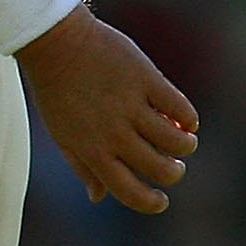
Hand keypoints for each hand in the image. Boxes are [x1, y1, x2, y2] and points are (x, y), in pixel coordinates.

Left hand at [14, 3, 197, 213]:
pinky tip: (185, 119)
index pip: (128, 191)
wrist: (56, 44)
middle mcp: (113, 133)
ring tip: (184, 139)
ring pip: (176, 140)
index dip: (150, 202)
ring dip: (185, 145)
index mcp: (93, 151)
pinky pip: (179, 107)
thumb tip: (98, 197)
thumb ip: (83, 168)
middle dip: (173, 173)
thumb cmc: (56, 91)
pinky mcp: (146, 80)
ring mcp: (131, 106)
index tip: (161, 201)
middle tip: (174, 166)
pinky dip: (188, 117)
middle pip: (160, 168)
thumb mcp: (62, 135)